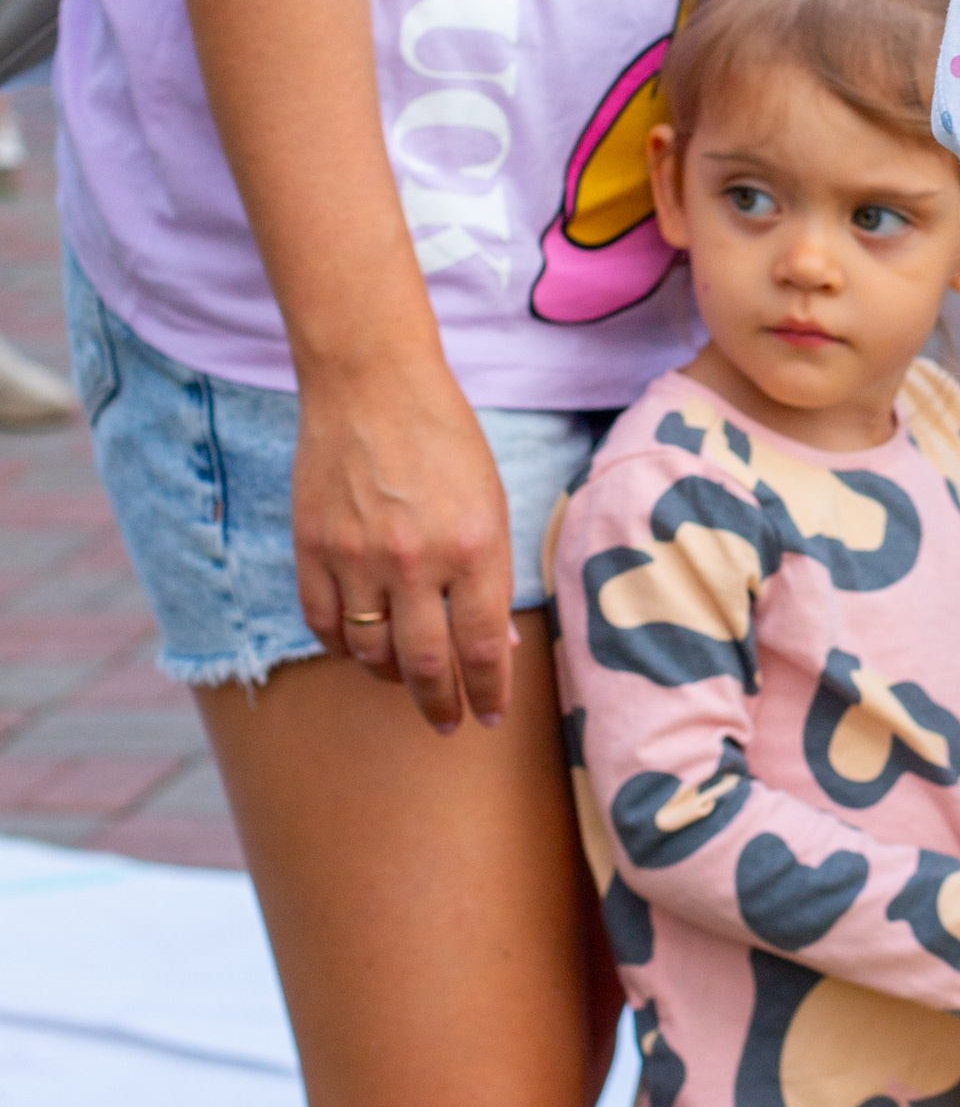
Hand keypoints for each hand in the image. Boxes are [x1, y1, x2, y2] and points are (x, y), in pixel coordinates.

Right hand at [292, 361, 516, 732]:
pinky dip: (342, 647)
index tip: (489, 717)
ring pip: (370, 654)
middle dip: (442, 706)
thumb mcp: (491, 503)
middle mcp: (417, 561)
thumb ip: (492, 575)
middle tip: (449, 723)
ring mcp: (358, 557)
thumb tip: (499, 647)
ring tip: (406, 677)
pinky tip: (359, 647)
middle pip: (427, 666)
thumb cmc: (445, 440)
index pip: (485, 648)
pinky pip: (324, 625)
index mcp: (474, 547)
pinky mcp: (312, 548)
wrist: (371, 383)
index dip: (489, 693)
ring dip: (391, 677)